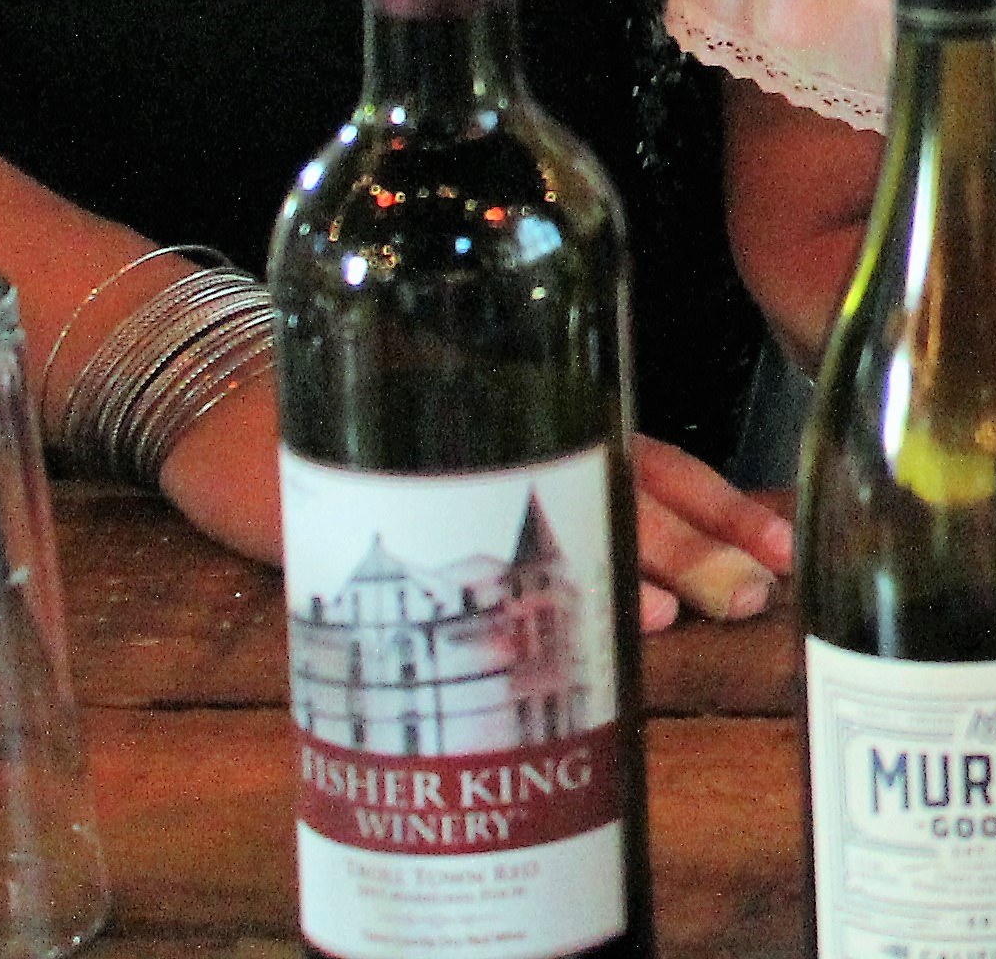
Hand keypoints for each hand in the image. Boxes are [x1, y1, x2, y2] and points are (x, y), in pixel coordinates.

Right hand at [161, 394, 792, 628]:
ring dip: (644, 559)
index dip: (721, 504)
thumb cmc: (351, 419)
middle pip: (628, 490)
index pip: (653, 464)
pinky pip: (465, 538)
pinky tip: (586, 600)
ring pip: (568, 509)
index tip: (784, 543)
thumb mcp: (450, 447)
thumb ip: (524, 489)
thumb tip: (630, 578)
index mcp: (536, 424)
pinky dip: (526, 569)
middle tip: (763, 590)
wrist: (212, 390)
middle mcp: (509, 436)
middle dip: (704, 546)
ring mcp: (449, 463)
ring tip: (700, 605)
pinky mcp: (380, 495)